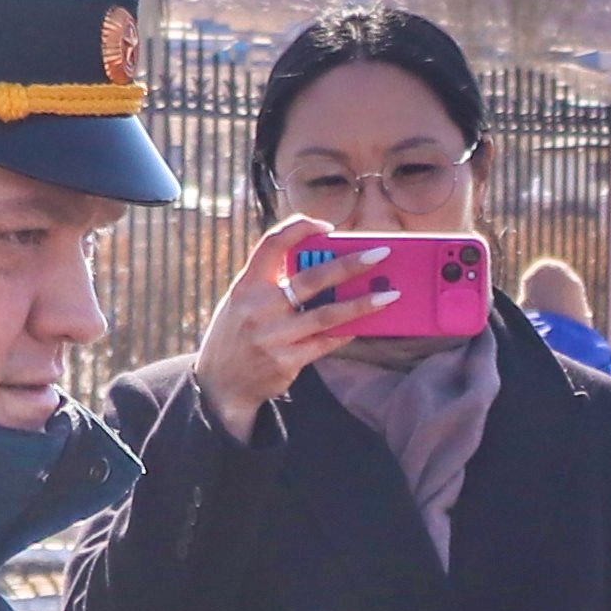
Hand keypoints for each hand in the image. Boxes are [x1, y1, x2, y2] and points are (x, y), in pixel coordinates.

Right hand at [196, 219, 394, 435]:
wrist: (220, 384)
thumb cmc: (238, 334)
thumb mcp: (242, 301)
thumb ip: (272, 283)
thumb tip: (324, 266)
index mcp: (246, 284)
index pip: (272, 243)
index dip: (300, 228)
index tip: (327, 226)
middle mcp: (258, 307)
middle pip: (312, 278)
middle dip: (350, 264)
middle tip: (381, 253)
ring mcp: (273, 336)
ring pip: (327, 314)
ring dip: (362, 303)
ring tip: (390, 294)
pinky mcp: (285, 361)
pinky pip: (325, 342)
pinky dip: (347, 332)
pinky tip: (366, 324)